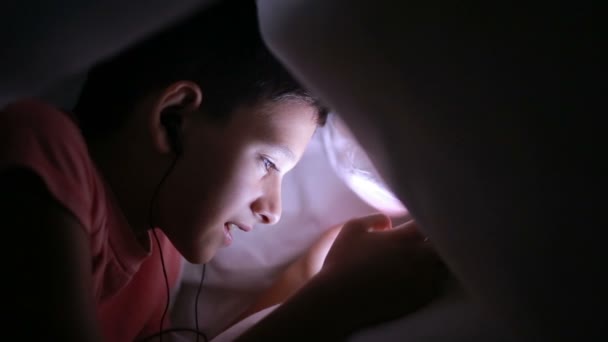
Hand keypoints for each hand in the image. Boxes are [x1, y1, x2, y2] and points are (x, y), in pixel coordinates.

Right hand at [318, 213, 447, 332]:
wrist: (338, 298)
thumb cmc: (342, 260)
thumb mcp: (352, 228)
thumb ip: (374, 218)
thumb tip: (388, 223)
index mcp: (404, 238)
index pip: (430, 223)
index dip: (427, 221)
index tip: (419, 224)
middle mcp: (419, 257)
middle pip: (444, 245)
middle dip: (438, 241)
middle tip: (426, 241)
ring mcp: (422, 280)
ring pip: (444, 267)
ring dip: (437, 261)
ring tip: (425, 261)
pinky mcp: (420, 298)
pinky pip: (437, 286)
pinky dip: (433, 280)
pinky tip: (420, 279)